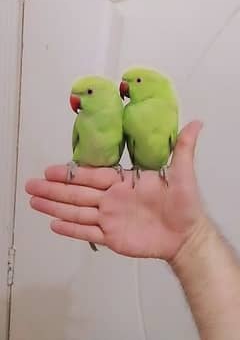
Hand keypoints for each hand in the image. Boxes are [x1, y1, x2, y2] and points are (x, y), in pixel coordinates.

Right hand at [25, 121, 203, 260]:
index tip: (51, 169)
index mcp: (123, 182)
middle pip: (77, 193)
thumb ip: (183, 148)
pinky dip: (70, 230)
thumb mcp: (184, 174)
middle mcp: (112, 199)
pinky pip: (87, 233)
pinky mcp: (112, 238)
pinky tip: (54, 223)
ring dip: (55, 206)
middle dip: (53, 189)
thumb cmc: (185, 205)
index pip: (92, 175)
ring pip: (77, 212)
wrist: (187, 235)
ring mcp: (110, 219)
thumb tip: (196, 123)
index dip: (71, 173)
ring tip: (35, 201)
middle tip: (31, 184)